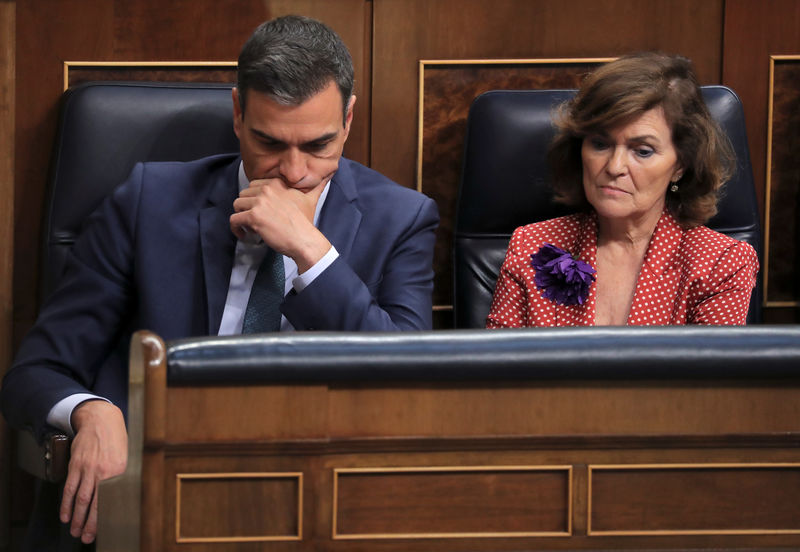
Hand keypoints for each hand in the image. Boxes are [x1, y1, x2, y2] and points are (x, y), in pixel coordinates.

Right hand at [60, 400, 127, 542]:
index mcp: (119, 472)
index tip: (101, 531)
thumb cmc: (116, 439)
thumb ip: (121, 477)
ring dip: (76, 518)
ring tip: (74, 531)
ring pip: (80, 499)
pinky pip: (69, 488)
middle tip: (85, 537)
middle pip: (94, 504)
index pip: (111, 500)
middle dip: (88, 524)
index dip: (105, 518)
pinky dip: (65, 504)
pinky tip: (65, 515)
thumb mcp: (125, 457)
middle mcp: (103, 472)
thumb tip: (119, 497)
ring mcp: (88, 469)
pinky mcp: (76, 465)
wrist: (101, 419)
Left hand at [230, 177, 330, 272]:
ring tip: (250, 227)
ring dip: (241, 217)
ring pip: (237, 205)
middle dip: (247, 207)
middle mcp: (267, 189)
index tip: (262, 211)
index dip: (255, 199)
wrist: (304, 239)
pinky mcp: (253, 217)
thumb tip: (328, 176)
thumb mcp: (311, 199)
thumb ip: (316, 187)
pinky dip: (236, 228)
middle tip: (256, 220)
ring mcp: (259, 203)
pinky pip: (234, 219)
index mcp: (277, 183)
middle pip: (244, 194)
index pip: (254, 186)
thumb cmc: (306, 222)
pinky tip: (244, 234)